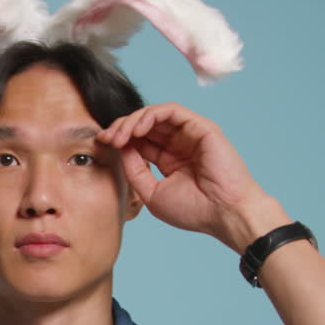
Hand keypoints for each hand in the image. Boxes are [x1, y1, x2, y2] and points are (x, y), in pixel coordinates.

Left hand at [97, 102, 286, 251]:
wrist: (223, 214)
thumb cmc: (194, 210)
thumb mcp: (152, 193)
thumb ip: (135, 170)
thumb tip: (119, 149)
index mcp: (169, 159)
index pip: (139, 141)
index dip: (119, 139)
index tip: (101, 144)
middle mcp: (179, 144)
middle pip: (144, 125)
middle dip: (121, 128)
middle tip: (106, 138)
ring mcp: (190, 134)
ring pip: (154, 114)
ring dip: (132, 121)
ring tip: (119, 135)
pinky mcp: (200, 126)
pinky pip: (169, 111)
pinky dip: (149, 116)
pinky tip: (136, 130)